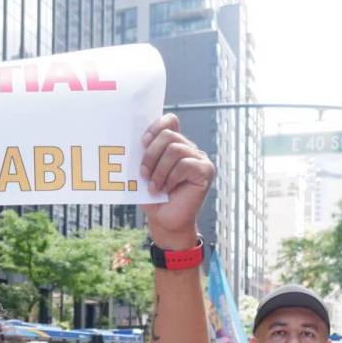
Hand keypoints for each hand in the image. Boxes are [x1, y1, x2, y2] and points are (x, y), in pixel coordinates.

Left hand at [140, 114, 214, 246]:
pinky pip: (185, 165)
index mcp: (174, 144)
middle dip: (151, 154)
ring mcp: (200, 159)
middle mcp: (189, 148)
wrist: (165, 221)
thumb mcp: (144, 172)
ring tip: (154, 186)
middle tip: (143, 173)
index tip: (142, 142)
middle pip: (169, 135)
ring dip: (159, 170)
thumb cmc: (153, 197)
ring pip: (175, 150)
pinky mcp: (206, 171)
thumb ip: (144, 155)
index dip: (156, 126)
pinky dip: (171, 178)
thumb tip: (135, 141)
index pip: (170, 120)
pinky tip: (166, 189)